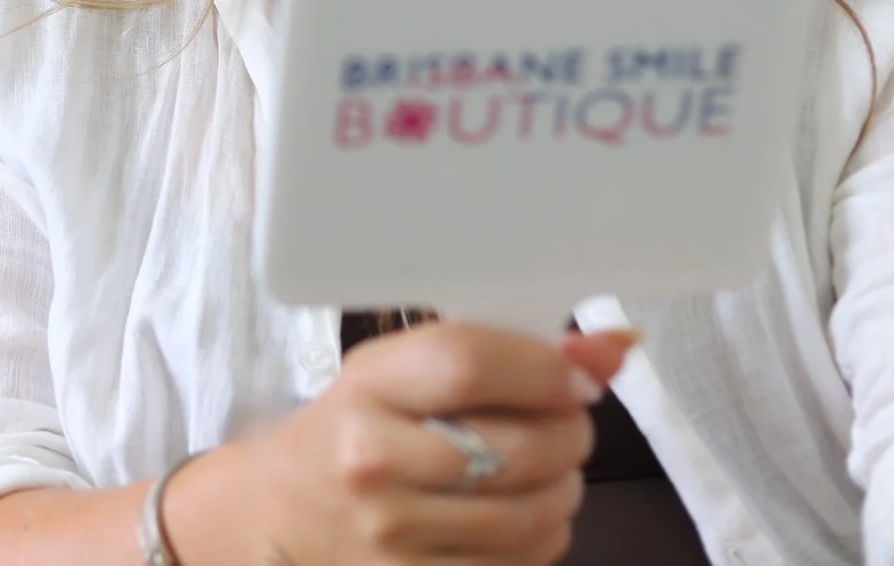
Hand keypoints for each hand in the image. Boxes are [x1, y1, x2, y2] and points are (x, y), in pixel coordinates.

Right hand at [164, 322, 635, 565]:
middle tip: (565, 423)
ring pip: (536, 516)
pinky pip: (524, 565)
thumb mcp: (398, 372)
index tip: (575, 379)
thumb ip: (500, 355)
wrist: (280, 515)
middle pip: (519, 448)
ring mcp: (393, 535)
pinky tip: (519, 514)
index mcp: (366, 388)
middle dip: (570, 434)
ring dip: (564, 489)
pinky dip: (542, 538)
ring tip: (545, 471)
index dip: (543, 369)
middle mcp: (372, 462)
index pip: (467, 362)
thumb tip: (613, 349)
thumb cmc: (352, 431)